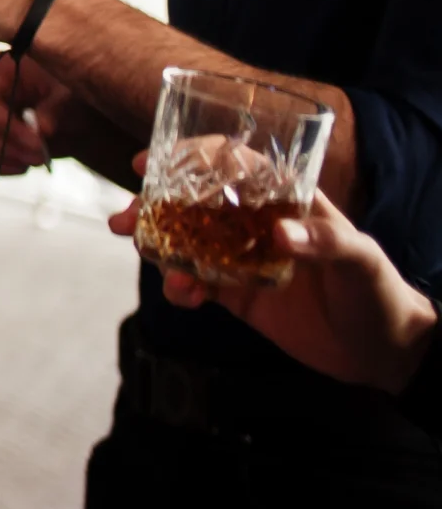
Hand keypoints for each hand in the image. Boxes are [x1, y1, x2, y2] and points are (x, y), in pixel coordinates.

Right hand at [0, 49, 115, 177]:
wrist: (76, 128)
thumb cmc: (73, 101)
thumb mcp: (72, 99)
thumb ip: (56, 109)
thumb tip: (42, 128)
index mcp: (6, 67)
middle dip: (8, 132)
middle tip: (38, 148)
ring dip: (4, 151)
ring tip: (36, 160)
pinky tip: (20, 169)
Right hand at [109, 158, 437, 393]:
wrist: (383, 351)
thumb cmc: (379, 291)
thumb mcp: (361, 258)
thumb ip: (325, 241)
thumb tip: (279, 235)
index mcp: (286, 201)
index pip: (234, 165)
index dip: (191, 157)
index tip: (152, 162)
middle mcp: (256, 224)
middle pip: (195, 201)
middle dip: (154, 203)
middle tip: (126, 214)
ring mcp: (242, 259)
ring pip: (185, 241)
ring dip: (156, 243)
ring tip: (139, 251)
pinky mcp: (237, 295)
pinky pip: (196, 284)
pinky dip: (180, 287)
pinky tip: (183, 295)